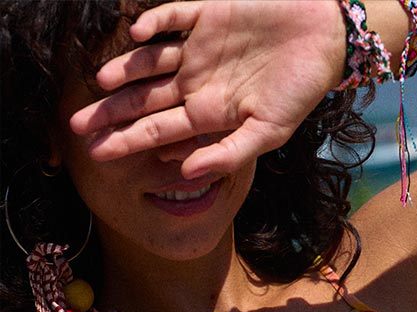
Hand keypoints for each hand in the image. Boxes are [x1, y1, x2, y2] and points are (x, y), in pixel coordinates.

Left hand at [70, 0, 346, 178]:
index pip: (158, 131)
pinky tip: (137, 35)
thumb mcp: (268, 133)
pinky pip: (173, 17)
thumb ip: (227, 155)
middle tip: (77, 127)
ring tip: (98, 82)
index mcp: (209, 114)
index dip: (128, 143)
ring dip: (124, 70)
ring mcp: (199, 48)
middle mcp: (197, 82)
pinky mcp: (208, 14)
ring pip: (150, 61)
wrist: (325, 39)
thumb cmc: (301, 91)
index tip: (98, 156)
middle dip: (111, 114)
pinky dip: (154, 23)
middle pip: (144, 100)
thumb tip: (185, 175)